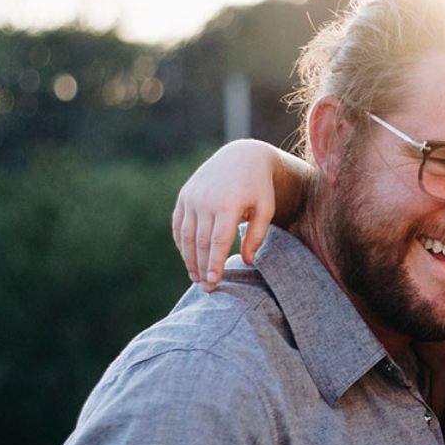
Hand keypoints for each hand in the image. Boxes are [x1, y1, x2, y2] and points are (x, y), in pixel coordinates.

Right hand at [171, 140, 281, 291]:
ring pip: (187, 236)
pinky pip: (179, 225)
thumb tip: (246, 261)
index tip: (214, 282)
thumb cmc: (259, 187)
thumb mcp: (266, 208)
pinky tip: (188, 257)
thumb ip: (256, 236)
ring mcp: (192, 197)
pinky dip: (182, 243)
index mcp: (228, 204)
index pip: (217, 241)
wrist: (241, 156)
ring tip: (196, 277)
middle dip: (202, 267)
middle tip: (206, 288)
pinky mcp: (184, 196)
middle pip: (200, 242)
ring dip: (189, 259)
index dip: (214, 264)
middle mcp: (205, 200)